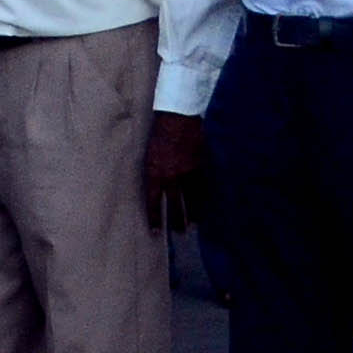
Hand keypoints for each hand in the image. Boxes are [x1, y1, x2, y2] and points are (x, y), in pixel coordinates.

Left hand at [143, 110, 204, 231]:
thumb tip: (154, 186)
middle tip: (178, 234)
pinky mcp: (200, 166)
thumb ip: (152, 171)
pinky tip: (204, 208)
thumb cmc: (158, 133)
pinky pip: (203, 187)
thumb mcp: (148, 153)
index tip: (155, 232)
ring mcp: (188, 172)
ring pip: (190, 199)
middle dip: (175, 220)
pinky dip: (203, 199)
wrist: (178, 118)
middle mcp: (171, 175)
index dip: (154, 217)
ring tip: (191, 225)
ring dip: (191, 213)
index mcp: (154, 171)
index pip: (152, 200)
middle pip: (174, 204)